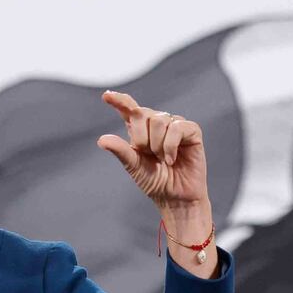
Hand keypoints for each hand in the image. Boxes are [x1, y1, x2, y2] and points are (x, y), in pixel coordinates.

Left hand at [96, 90, 206, 209]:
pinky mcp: (191, 130)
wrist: (176, 197)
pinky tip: (171, 160)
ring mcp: (175, 125)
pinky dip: (170, 146)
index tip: (106, 95)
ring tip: (162, 160)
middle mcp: (156, 124)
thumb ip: (120, 151)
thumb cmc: (155, 181)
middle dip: (141, 138)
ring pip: (159, 120)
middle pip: (141, 113)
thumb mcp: (134, 166)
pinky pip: (177, 127)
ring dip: (157, 145)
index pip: (128, 109)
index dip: (118, 100)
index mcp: (139, 130)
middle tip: (148, 156)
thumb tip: (101, 139)